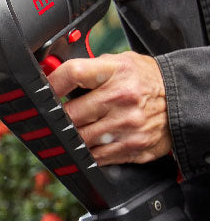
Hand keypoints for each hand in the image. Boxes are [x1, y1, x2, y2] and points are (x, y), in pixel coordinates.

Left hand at [48, 51, 171, 164]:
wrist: (179, 101)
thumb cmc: (144, 81)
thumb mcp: (121, 63)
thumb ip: (89, 68)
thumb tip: (52, 72)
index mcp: (117, 72)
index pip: (73, 73)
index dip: (51, 84)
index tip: (41, 93)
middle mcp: (122, 98)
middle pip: (70, 115)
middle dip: (59, 118)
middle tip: (58, 118)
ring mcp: (126, 126)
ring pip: (79, 140)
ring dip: (73, 137)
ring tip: (78, 129)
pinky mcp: (130, 147)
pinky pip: (94, 156)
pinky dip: (88, 151)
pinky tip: (94, 141)